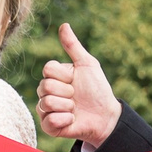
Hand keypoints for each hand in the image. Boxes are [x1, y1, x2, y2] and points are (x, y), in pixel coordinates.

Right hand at [36, 23, 119, 149]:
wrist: (106, 115)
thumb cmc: (97, 90)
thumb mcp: (87, 64)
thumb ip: (73, 46)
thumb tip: (64, 25)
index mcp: (54, 76)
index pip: (48, 70)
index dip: (65, 75)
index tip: (75, 80)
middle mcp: (47, 91)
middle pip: (45, 86)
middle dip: (67, 92)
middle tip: (76, 96)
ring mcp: (46, 109)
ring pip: (46, 103)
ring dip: (67, 106)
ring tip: (75, 109)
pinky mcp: (49, 126)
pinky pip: (48, 121)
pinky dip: (64, 120)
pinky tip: (72, 120)